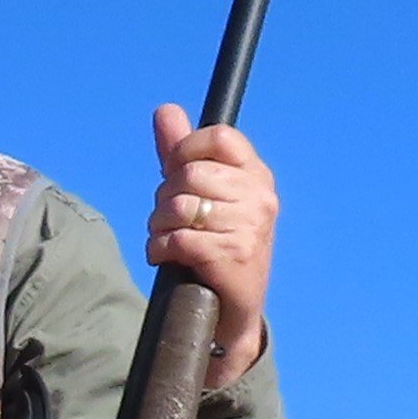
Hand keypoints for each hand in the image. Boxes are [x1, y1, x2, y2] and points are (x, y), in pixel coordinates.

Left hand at [145, 104, 276, 385]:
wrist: (232, 308)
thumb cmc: (213, 242)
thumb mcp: (199, 193)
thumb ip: (180, 152)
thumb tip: (165, 109)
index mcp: (255, 175)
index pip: (219, 138)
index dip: (185, 151)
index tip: (176, 173)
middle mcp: (260, 196)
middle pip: (189, 174)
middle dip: (164, 198)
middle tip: (171, 220)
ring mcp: (250, 226)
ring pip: (178, 206)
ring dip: (158, 227)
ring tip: (169, 239)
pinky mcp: (234, 255)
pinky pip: (176, 238)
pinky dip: (158, 249)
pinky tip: (166, 257)